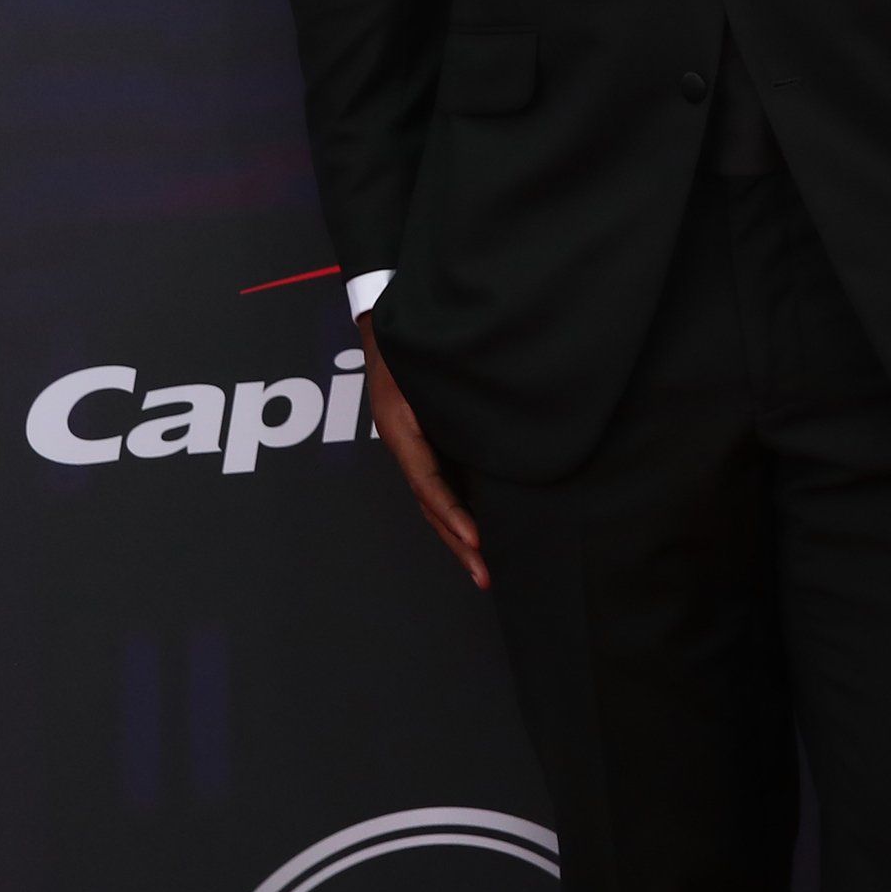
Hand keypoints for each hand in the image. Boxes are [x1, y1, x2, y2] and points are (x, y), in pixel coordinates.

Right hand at [360, 314, 487, 588]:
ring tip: (483, 567)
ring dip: (457, 534)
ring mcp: (411, 445)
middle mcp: (404, 442)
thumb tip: (505, 411)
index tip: (476, 539)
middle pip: (430, 504)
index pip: (428, 481)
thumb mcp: (429, 359)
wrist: (386, 315)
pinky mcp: (423, 442)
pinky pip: (438, 484)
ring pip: (433, 500)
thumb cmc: (411, 333)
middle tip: (485, 576)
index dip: (452, 513)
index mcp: (400, 427)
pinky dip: (457, 511)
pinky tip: (479, 527)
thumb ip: (462, 386)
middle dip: (457, 542)